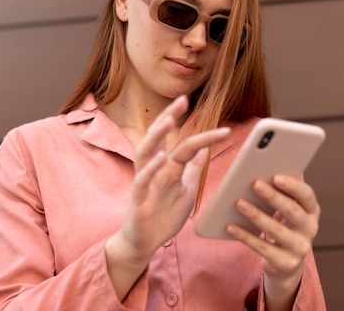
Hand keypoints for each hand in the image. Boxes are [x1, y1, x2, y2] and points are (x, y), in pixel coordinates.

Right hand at [106, 96, 229, 298]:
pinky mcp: (139, 201)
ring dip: (156, 136)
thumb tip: (204, 149)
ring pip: (145, 153)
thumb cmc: (163, 214)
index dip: (186, 124)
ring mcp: (145, 183)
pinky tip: (161, 158)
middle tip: (181, 100)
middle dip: (168, 117)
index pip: (178, 140)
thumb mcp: (185, 188)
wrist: (145, 242)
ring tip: (169, 120)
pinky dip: (151, 169)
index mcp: (165, 166)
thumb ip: (192, 168)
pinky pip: (142, 181)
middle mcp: (153, 170)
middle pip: (157, 138)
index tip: (189, 101)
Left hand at [226, 174, 319, 308]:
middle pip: (292, 211)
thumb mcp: (286, 210)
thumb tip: (256, 175)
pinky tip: (230, 226)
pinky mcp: (285, 263)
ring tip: (238, 203)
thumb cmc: (283, 225)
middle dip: (273, 197)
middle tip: (255, 184)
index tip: (276, 176)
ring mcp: (299, 248)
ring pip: (276, 230)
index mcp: (312, 211)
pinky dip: (245, 236)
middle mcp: (310, 229)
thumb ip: (279, 194)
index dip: (293, 186)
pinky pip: (262, 248)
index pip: (307, 195)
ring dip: (256, 215)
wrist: (286, 263)